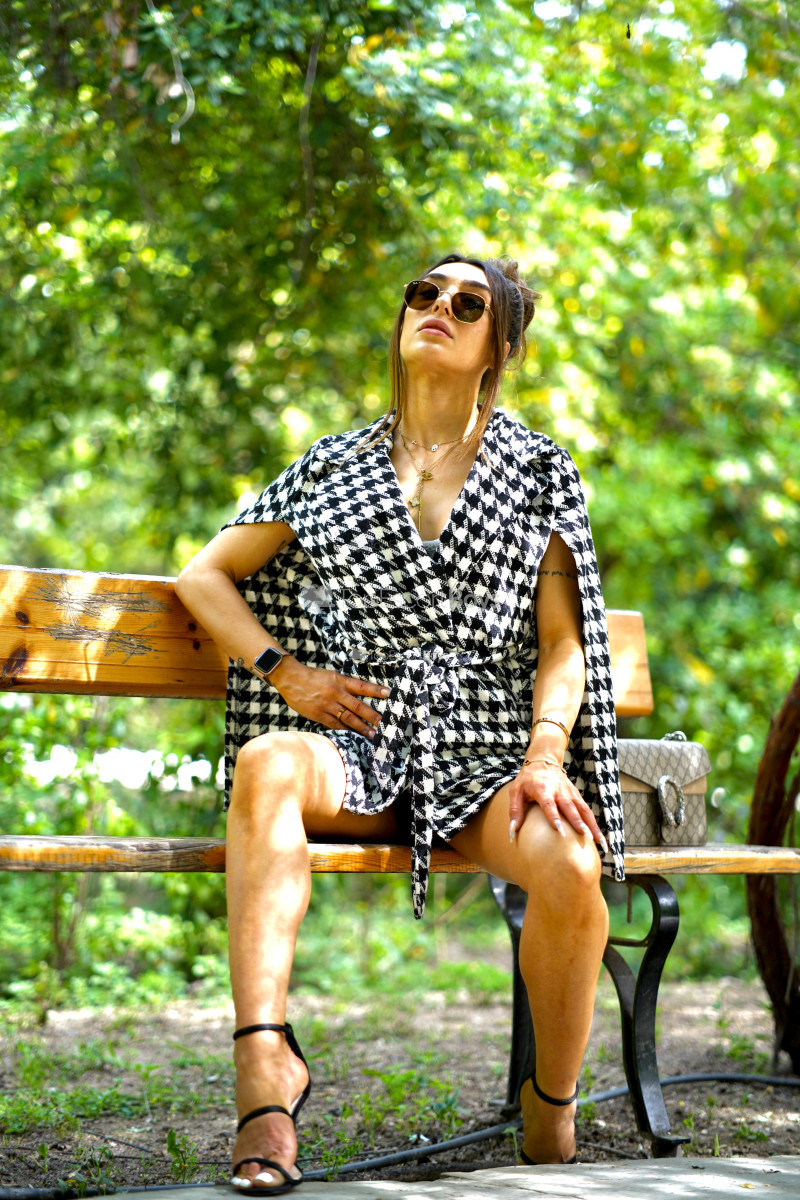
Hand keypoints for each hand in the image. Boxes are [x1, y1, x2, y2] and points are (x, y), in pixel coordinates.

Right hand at [271, 657, 388, 737]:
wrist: (290, 679)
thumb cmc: (312, 677)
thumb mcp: (331, 676)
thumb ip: (343, 685)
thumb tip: (358, 695)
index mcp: (340, 681)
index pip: (362, 686)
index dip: (375, 690)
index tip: (388, 693)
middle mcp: (336, 693)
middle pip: (358, 706)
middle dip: (373, 716)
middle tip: (384, 724)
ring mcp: (328, 705)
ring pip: (349, 718)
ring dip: (362, 727)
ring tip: (372, 734)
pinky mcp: (319, 714)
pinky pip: (335, 725)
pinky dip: (345, 731)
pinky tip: (354, 736)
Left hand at [508, 760, 607, 850]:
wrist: (543, 760)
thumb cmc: (527, 779)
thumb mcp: (516, 791)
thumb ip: (515, 810)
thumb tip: (512, 832)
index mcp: (543, 789)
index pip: (550, 805)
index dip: (555, 818)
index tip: (561, 832)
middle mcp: (559, 791)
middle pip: (571, 808)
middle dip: (579, 823)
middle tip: (586, 838)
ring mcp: (570, 793)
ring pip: (584, 810)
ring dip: (593, 826)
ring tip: (601, 843)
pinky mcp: (577, 795)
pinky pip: (587, 811)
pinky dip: (594, 824)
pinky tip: (599, 838)